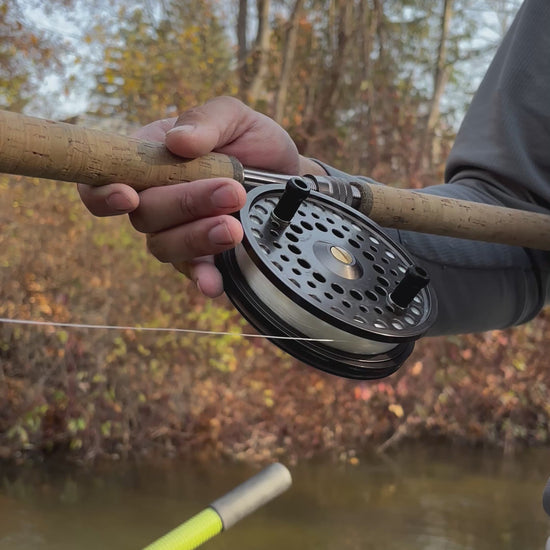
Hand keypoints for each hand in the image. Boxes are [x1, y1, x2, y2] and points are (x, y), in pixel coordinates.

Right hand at [78, 96, 325, 296]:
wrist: (288, 176)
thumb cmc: (253, 141)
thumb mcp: (235, 117)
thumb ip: (206, 120)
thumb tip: (177, 141)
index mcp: (149, 160)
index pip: (102, 180)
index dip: (103, 193)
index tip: (128, 196)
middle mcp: (157, 200)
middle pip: (144, 216)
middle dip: (184, 205)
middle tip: (231, 193)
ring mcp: (178, 232)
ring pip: (164, 246)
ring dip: (197, 238)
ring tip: (234, 228)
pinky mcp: (203, 257)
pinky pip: (193, 272)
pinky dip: (201, 279)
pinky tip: (214, 284)